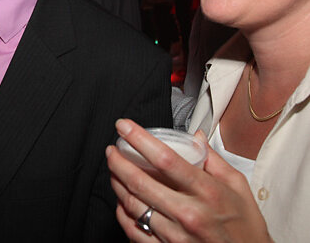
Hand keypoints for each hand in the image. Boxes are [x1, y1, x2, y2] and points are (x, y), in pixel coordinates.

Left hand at [106, 119, 272, 242]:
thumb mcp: (238, 186)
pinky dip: (123, 213)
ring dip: (117, 184)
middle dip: (118, 161)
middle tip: (112, 149)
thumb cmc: (245, 226)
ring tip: (114, 170)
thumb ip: (214, 158)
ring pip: (133, 206)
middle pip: (141, 182)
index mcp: (207, 192)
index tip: (124, 126)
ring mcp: (176, 237)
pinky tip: (121, 200)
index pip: (165, 159)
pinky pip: (135, 232)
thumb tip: (196, 135)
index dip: (139, 139)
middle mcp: (189, 214)